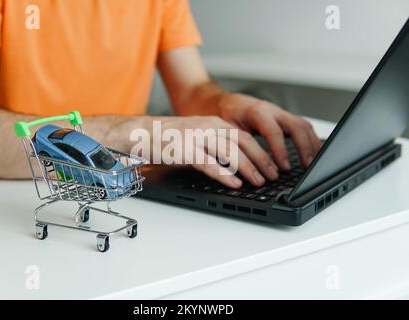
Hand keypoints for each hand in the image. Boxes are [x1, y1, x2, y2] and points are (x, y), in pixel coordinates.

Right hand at [157, 116, 279, 188]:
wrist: (140, 133)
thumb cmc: (167, 137)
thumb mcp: (196, 136)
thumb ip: (215, 145)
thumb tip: (235, 163)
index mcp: (213, 123)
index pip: (244, 136)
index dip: (261, 151)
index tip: (272, 164)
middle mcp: (208, 127)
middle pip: (243, 142)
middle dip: (261, 159)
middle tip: (273, 175)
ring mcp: (197, 137)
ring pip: (231, 152)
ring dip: (248, 168)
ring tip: (259, 181)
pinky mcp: (185, 150)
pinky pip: (210, 164)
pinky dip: (225, 175)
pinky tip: (235, 183)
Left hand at [218, 92, 322, 170]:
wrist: (226, 103)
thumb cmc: (226, 117)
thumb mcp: (228, 130)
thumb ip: (239, 145)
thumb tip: (249, 168)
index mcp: (257, 112)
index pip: (273, 131)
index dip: (280, 150)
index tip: (284, 167)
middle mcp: (272, 110)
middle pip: (296, 126)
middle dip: (304, 147)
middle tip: (307, 166)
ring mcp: (281, 113)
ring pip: (303, 125)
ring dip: (312, 144)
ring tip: (314, 164)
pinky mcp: (285, 118)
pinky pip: (303, 127)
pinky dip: (311, 140)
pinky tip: (314, 154)